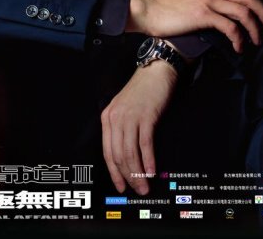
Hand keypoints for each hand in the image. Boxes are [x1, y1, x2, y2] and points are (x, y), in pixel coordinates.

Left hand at [101, 60, 177, 194]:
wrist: (155, 72)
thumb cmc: (142, 91)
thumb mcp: (124, 109)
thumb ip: (121, 128)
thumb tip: (127, 158)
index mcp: (107, 117)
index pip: (107, 152)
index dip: (114, 173)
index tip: (121, 186)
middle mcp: (115, 118)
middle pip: (118, 155)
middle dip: (127, 177)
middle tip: (137, 190)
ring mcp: (130, 117)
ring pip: (130, 152)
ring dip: (138, 173)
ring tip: (145, 185)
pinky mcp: (146, 116)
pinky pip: (145, 144)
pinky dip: (148, 160)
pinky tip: (151, 171)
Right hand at [127, 0, 262, 52]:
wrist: (149, 10)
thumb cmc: (165, 6)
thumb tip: (214, 3)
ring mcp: (207, 1)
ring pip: (242, 11)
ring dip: (254, 28)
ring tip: (256, 40)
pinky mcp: (203, 15)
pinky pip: (230, 27)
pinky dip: (238, 38)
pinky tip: (238, 46)